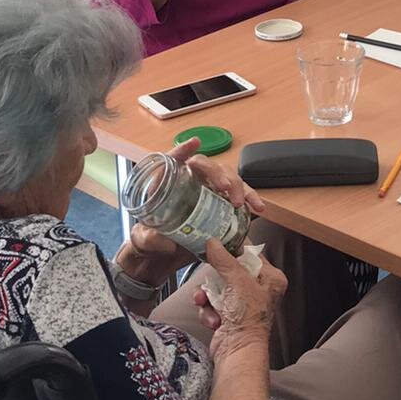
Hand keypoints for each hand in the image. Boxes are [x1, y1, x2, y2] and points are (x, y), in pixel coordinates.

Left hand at [113, 138, 265, 291]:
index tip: (195, 143)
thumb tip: (165, 242)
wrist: (161, 256)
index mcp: (167, 183)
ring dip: (238, 186)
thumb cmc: (149, 239)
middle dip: (218, 173)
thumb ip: (150, 238)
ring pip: (227, 177)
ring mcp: (207, 191)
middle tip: (226, 188)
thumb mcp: (143, 238)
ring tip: (243, 202)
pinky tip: (257, 207)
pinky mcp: (220, 204)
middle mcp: (190, 181)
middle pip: (207, 166)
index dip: (184, 149)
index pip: (174, 159)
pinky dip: (249, 199)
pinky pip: (237, 195)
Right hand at [195, 240, 287, 360]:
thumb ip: (224, 260)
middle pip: (230, 270)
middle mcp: (259, 289)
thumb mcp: (237, 282)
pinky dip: (209, 311)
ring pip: (217, 287)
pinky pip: (212, 303)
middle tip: (206, 274)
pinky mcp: (228, 315)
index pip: (251, 253)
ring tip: (205, 302)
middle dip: (215, 278)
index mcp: (270, 278)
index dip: (233, 246)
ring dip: (208, 296)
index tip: (216, 239)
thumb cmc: (248, 318)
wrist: (238, 353)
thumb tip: (212, 242)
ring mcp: (242, 303)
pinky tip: (212, 319)